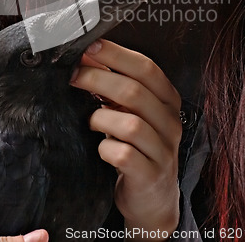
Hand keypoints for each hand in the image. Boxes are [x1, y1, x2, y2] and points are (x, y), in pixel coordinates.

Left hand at [71, 40, 181, 239]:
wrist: (152, 197)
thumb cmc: (137, 144)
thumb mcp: (129, 110)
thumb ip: (114, 83)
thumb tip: (87, 56)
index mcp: (167, 99)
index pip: (146, 68)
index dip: (116, 55)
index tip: (90, 47)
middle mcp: (171, 122)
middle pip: (134, 92)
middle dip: (98, 80)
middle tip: (73, 77)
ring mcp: (164, 150)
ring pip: (130, 124)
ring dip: (100, 118)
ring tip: (89, 120)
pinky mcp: (151, 175)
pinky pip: (125, 155)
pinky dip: (105, 148)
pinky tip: (100, 148)